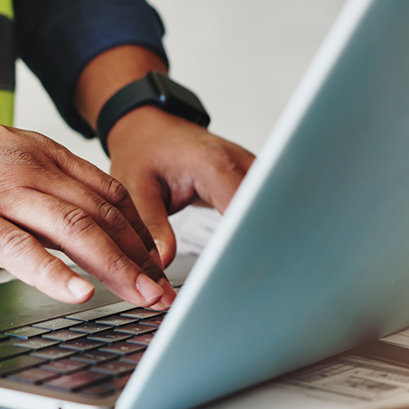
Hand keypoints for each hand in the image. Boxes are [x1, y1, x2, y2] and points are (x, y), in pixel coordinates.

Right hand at [0, 40, 174, 307]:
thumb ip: (33, 182)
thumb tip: (65, 217)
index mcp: (37, 153)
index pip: (108, 192)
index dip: (141, 230)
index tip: (160, 261)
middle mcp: (29, 168)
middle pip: (104, 214)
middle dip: (142, 256)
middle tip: (168, 290)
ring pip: (75, 230)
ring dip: (117, 267)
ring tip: (144, 296)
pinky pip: (20, 247)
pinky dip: (54, 273)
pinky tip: (79, 293)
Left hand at [106, 106, 255, 265]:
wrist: (150, 129)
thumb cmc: (144, 151)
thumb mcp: (135, 188)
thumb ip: (151, 226)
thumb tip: (163, 262)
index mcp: (213, 164)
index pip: (243, 210)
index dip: (245, 241)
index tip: (241, 269)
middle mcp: (239, 163)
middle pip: (266, 210)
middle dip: (262, 244)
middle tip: (253, 280)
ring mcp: (251, 170)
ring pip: (273, 208)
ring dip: (267, 236)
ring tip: (259, 269)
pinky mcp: (253, 180)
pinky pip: (266, 206)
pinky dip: (262, 228)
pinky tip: (257, 252)